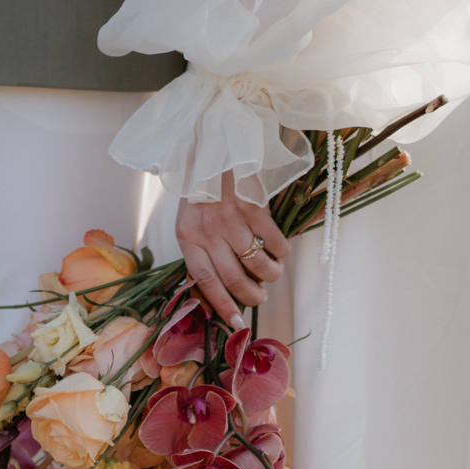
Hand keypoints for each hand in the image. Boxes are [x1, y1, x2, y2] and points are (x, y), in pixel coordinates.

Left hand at [176, 171, 289, 325]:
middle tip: (260, 298)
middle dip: (251, 296)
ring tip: (273, 273)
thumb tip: (223, 287)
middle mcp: (208, 230)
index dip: (223, 305)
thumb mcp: (191, 219)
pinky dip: (281, 251)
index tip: (237, 322)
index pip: (206, 281)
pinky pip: (274, 240)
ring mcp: (231, 218)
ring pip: (256, 263)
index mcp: (188, 237)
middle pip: (233, 278)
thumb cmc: (203, 188)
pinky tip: (280, 250)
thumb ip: (202, 249)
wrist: (215, 146)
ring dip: (270, 275)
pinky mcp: (253, 205)